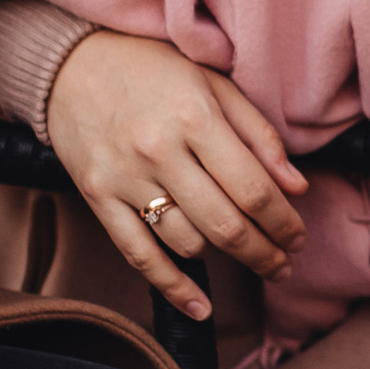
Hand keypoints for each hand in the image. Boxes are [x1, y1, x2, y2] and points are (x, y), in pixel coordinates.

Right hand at [47, 29, 305, 324]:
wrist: (70, 62)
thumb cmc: (151, 68)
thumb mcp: (213, 84)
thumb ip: (258, 134)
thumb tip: (297, 187)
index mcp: (196, 118)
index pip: (254, 189)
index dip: (284, 223)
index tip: (298, 238)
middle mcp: (160, 150)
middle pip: (226, 224)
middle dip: (265, 253)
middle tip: (284, 264)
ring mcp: (125, 177)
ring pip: (188, 242)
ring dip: (225, 260)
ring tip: (248, 259)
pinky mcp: (97, 196)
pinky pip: (139, 254)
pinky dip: (173, 286)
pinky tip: (201, 306)